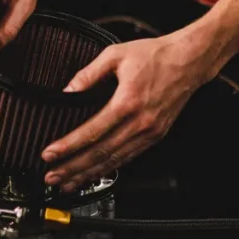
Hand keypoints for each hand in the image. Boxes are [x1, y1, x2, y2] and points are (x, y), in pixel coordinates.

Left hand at [41, 30, 216, 190]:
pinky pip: (129, 157)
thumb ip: (89, 73)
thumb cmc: (155, 55)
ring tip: (69, 183)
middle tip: (52, 177)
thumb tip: (68, 90)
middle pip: (101, 153)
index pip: (91, 132)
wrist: (189, 60)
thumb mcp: (115, 55)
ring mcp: (149, 132)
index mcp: (127, 102)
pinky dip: (110, 169)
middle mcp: (139, 122)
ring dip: (89, 174)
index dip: (68, 146)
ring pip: (115, 161)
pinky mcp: (156, 136)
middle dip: (73, 168)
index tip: (50, 154)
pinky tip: (95, 174)